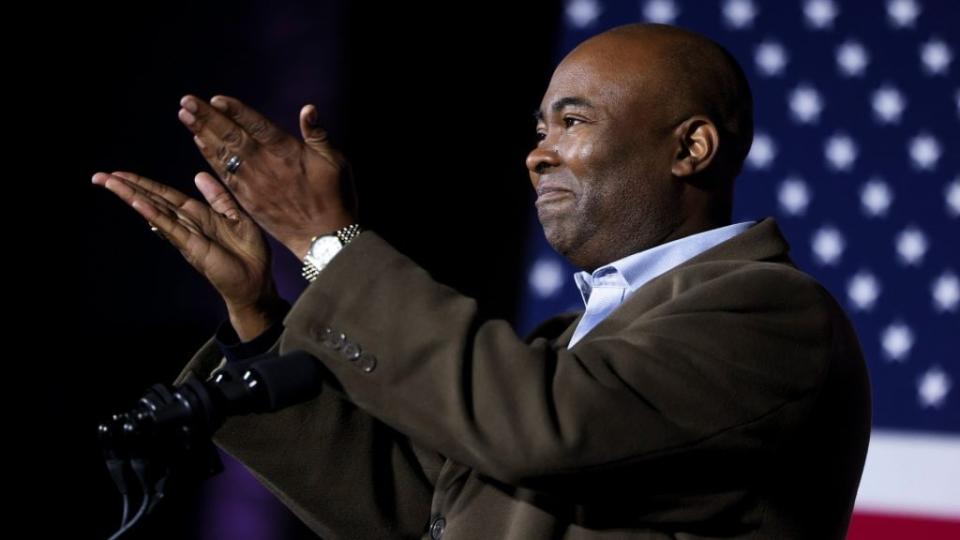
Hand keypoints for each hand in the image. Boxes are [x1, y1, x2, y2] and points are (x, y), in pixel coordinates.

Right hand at [92, 171, 284, 338]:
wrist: (256, 283)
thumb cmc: (248, 254)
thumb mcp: (238, 217)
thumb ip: (218, 197)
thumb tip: (198, 174)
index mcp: (199, 215)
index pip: (166, 195)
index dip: (144, 183)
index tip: (120, 173)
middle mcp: (187, 224)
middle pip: (153, 200)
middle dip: (128, 187)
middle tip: (99, 176)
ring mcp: (187, 235)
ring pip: (156, 211)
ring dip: (132, 196)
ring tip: (109, 182)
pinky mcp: (193, 247)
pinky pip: (170, 227)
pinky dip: (154, 214)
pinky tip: (137, 203)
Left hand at [177, 94, 356, 259]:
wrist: (323, 238)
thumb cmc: (334, 197)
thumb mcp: (334, 162)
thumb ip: (318, 134)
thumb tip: (308, 108)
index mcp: (287, 153)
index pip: (256, 126)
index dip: (236, 111)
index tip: (215, 98)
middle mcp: (266, 166)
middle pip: (232, 137)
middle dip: (208, 117)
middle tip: (186, 101)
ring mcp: (254, 184)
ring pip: (223, 154)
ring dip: (202, 133)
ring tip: (184, 116)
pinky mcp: (248, 199)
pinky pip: (224, 175)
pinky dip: (210, 158)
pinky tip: (199, 142)